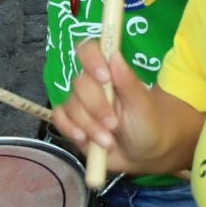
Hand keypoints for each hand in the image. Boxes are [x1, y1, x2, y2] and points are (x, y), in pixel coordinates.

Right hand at [52, 39, 163, 171]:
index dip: (92, 59)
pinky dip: (69, 129)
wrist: (142, 155)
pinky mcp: (71, 122)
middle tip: (114, 125)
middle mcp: (92, 85)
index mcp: (110, 73)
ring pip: (71, 105)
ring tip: (107, 141)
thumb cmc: (146, 124)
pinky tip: (84, 139)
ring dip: (89, 125)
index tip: (105, 78)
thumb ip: (128, 81)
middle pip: (79, 84)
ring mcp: (80, 103)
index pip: (89, 51)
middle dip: (96, 108)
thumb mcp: (143, 105)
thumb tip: (114, 54)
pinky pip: (59, 119)